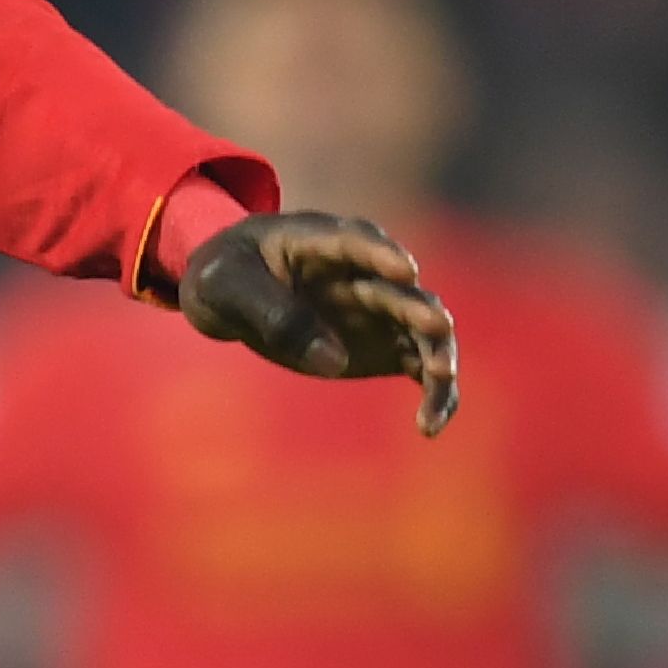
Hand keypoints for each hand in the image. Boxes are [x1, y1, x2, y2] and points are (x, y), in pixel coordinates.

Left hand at [180, 211, 461, 434]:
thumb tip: (333, 360)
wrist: (232, 290)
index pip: (357, 244)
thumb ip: (276, 316)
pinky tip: (429, 426)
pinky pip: (421, 368)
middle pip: (401, 292)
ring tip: (440, 384)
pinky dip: (433, 394)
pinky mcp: (387, 345)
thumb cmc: (228, 276)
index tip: (406, 271)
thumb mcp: (228, 288)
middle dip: (419, 311)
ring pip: (423, 331)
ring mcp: (381, 310)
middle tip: (436, 330)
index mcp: (322, 241)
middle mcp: (366, 273)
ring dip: (437, 354)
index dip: (381, 255)